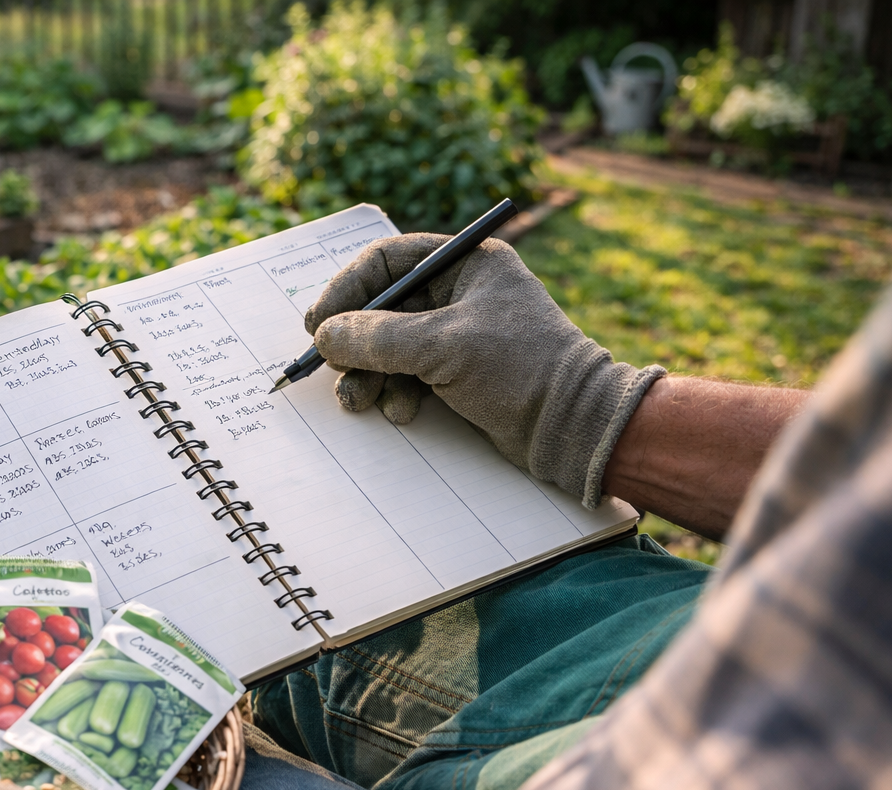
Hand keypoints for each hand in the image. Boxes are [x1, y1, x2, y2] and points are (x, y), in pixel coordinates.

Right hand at [304, 233, 663, 506]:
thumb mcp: (443, 345)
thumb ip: (378, 337)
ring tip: (359, 400)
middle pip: (383, 307)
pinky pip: (408, 376)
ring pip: (390, 347)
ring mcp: (458, 334)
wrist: (573, 427)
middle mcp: (460, 292)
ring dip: (369, 375)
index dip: (347, 289)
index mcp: (466, 263)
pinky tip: (401, 412)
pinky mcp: (458, 373)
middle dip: (356, 343)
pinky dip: (396, 393)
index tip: (318, 322)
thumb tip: (324, 335)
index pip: (387, 260)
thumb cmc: (521, 370)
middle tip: (332, 368)